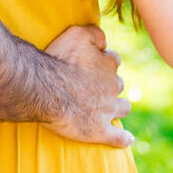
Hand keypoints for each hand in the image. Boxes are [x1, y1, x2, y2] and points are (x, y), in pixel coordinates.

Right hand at [44, 23, 133, 146]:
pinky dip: (123, 138)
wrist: (45, 90)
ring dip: (119, 107)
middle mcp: (112, 86)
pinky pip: (119, 137)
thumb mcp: (76, 34)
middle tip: (95, 86)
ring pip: (123, 107)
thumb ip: (94, 33)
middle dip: (111, 84)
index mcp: (108, 64)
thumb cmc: (58, 60)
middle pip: (119, 84)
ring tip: (110, 109)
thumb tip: (105, 40)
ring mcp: (108, 110)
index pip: (113, 59)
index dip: (104, 61)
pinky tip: (127, 139)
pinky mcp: (99, 131)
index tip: (93, 64)